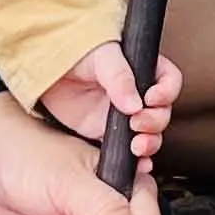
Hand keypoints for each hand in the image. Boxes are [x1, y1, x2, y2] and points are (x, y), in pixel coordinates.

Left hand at [41, 42, 181, 168]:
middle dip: (155, 121)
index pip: (169, 81)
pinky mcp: (106, 132)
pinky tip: (136, 163)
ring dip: (150, 142)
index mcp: (142, 68)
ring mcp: (123, 115)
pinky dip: (136, 160)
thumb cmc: (75, 50)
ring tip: (137, 145)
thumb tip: (134, 104)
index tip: (151, 99)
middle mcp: (137, 93)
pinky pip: (128, 150)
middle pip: (162, 112)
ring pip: (150, 134)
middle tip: (137, 122)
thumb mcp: (101, 55)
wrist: (45, 68)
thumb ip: (119, 76)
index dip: (166, 92)